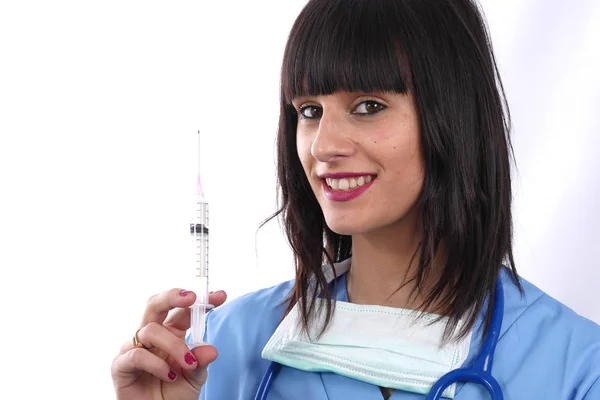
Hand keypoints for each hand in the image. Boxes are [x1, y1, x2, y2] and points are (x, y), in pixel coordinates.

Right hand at [111, 289, 226, 399]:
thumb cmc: (173, 394)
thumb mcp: (194, 378)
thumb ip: (201, 362)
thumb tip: (211, 350)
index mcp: (171, 332)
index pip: (184, 310)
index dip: (201, 301)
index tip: (220, 296)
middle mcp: (152, 336)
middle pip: (155, 304)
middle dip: (173, 296)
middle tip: (192, 298)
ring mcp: (134, 348)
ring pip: (150, 330)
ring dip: (174, 345)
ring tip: (188, 364)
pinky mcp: (121, 365)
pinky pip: (137, 355)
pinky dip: (156, 364)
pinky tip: (168, 375)